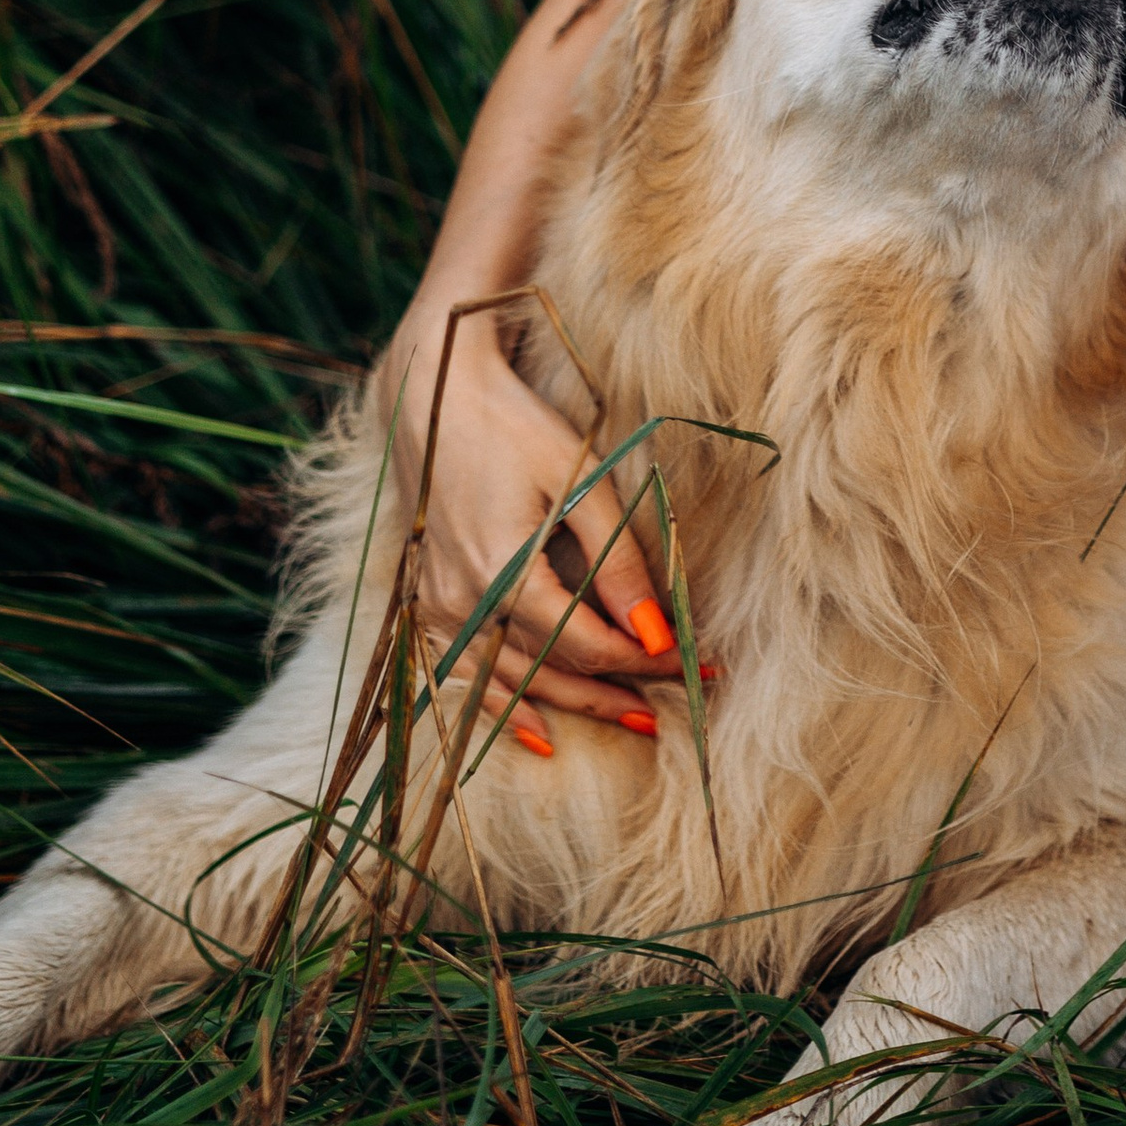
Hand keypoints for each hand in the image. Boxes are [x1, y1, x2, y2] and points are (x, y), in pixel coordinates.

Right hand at [377, 303, 687, 749]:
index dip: (643, 659)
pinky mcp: (431, 597)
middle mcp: (467, 600)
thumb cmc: (513, 425)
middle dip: (619, 692)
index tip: (695, 662)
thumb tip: (655, 630)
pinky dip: (506, 705)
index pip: (587, 642)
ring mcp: (442, 604)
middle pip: (552, 670)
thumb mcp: (580, 481)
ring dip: (573, 705)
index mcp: (506, 572)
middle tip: (675, 708)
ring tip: (632, 721)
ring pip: (513, 680)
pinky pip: (468, 671)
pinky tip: (540, 732)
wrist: (434, 394)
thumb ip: (616, 561)